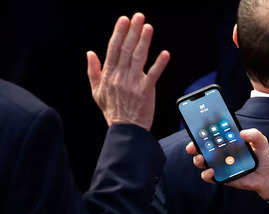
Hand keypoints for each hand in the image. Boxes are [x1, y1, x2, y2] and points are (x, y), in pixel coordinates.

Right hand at [87, 13, 169, 130]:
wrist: (126, 130)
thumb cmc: (112, 111)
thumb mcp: (96, 91)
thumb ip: (93, 71)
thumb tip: (90, 53)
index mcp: (109, 74)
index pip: (113, 48)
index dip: (119, 32)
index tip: (124, 20)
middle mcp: (120, 76)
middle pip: (126, 49)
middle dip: (133, 31)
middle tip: (139, 16)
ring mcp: (133, 83)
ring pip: (139, 58)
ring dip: (144, 41)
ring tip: (148, 27)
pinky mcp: (146, 91)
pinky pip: (154, 74)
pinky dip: (159, 64)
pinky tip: (165, 53)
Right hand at [187, 128, 268, 197]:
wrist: (266, 176)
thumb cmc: (261, 157)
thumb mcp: (261, 142)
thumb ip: (255, 135)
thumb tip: (242, 133)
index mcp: (227, 141)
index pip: (211, 133)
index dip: (201, 130)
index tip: (195, 127)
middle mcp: (220, 152)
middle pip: (202, 147)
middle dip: (193, 145)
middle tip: (192, 145)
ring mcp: (219, 165)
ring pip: (202, 162)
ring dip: (198, 160)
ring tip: (201, 159)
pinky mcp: (221, 177)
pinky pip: (209, 177)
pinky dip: (207, 174)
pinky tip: (211, 171)